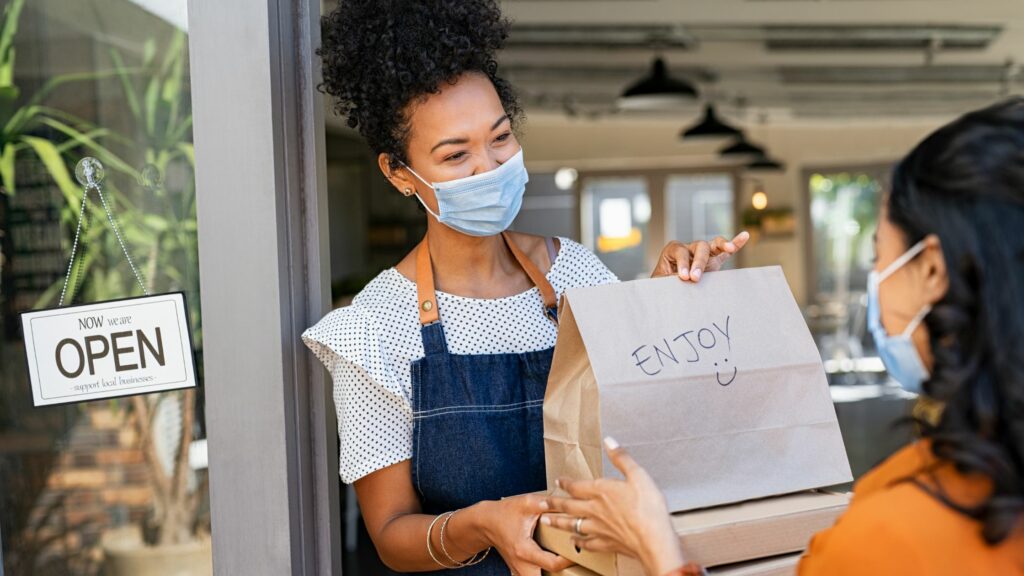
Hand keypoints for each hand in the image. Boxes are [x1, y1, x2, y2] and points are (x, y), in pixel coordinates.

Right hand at [481, 493, 574, 575]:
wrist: (485, 522)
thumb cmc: (504, 513)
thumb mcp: (525, 503)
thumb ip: (546, 502)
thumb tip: (567, 502)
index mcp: (524, 550)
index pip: (553, 564)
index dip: (569, 559)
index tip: (577, 548)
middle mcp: (521, 564)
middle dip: (560, 574)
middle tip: (571, 560)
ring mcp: (518, 570)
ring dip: (550, 575)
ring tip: (562, 562)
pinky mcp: (518, 570)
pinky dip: (541, 574)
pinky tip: (550, 564)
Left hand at [543, 438, 683, 575]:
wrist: (653, 539)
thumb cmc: (648, 507)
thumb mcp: (638, 475)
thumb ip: (622, 458)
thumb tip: (609, 441)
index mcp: (601, 491)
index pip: (576, 486)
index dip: (565, 483)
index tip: (557, 482)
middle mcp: (595, 510)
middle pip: (569, 506)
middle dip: (554, 503)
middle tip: (541, 503)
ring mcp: (599, 528)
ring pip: (572, 525)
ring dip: (558, 522)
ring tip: (546, 521)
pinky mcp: (606, 543)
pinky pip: (587, 543)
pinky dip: (578, 542)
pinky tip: (574, 542)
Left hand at [653, 231, 749, 281]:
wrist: (668, 290)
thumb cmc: (662, 286)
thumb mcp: (661, 284)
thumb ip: (669, 281)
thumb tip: (679, 285)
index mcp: (673, 250)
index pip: (680, 251)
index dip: (683, 263)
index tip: (684, 278)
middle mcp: (690, 248)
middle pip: (699, 247)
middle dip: (699, 262)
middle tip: (695, 278)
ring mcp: (704, 253)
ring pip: (714, 245)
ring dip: (722, 245)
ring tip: (729, 248)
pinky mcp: (714, 260)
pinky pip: (725, 251)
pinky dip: (736, 243)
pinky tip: (745, 235)